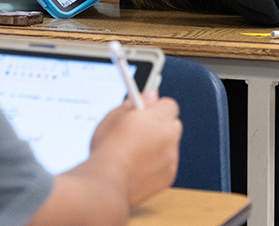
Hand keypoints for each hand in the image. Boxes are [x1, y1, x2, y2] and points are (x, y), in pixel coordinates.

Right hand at [89, 90, 181, 204]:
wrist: (107, 183)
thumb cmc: (108, 149)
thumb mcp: (114, 116)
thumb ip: (137, 102)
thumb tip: (150, 95)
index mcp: (159, 119)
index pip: (169, 104)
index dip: (156, 107)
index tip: (145, 110)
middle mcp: (169, 138)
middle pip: (172, 124)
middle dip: (159, 125)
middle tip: (139, 130)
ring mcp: (171, 159)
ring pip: (169, 146)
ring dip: (157, 146)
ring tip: (133, 152)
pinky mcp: (168, 177)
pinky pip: (166, 165)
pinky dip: (156, 164)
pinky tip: (137, 167)